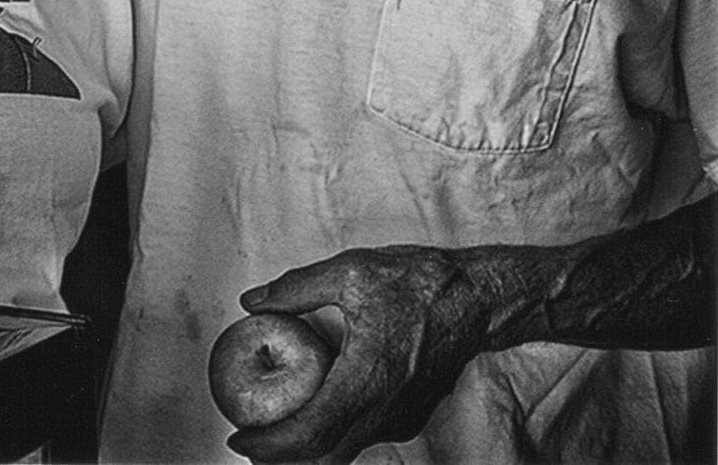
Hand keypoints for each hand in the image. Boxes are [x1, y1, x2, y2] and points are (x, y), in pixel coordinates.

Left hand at [226, 245, 495, 463]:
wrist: (478, 300)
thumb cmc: (418, 283)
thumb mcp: (350, 271)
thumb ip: (295, 288)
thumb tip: (252, 301)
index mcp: (368, 377)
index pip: (313, 431)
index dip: (271, 444)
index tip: (238, 439)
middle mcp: (386, 408)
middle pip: (325, 453)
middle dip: (280, 455)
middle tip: (245, 441)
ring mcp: (402, 417)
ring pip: (345, 449)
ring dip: (306, 446)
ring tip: (269, 429)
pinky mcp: (410, 416)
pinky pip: (363, 436)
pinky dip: (331, 434)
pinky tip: (310, 412)